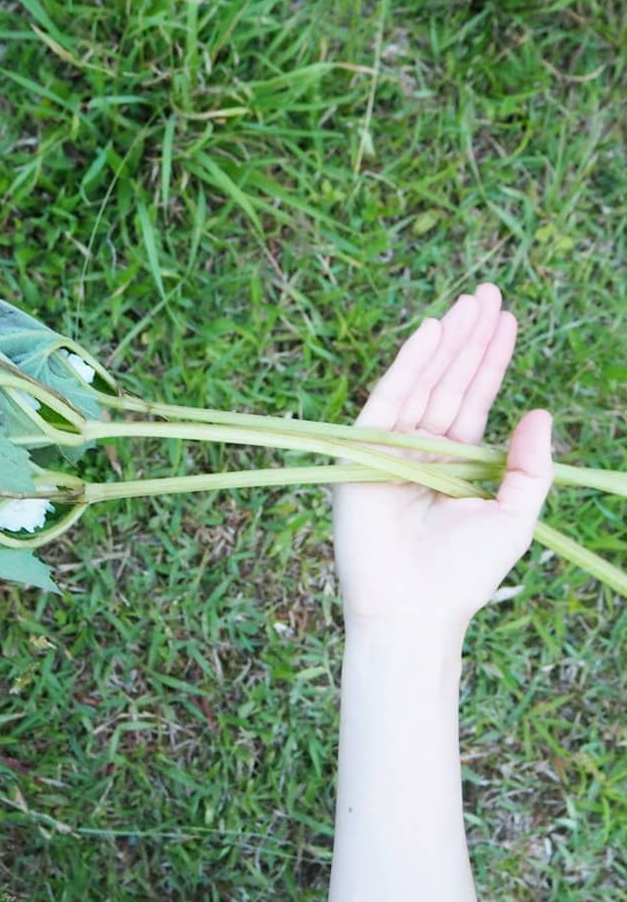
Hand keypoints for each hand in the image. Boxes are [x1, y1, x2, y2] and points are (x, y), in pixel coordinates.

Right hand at [331, 283, 552, 632]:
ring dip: (445, 342)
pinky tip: (430, 332)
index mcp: (454, 464)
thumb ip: (530, 465)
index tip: (508, 319)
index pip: (474, 400)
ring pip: (422, 384)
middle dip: (470, 339)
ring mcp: (389, 450)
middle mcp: (421, 451)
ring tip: (469, 302)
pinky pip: (388, 400)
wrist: (414, 608)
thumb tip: (540, 411)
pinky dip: (408, 366)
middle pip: (449, 383)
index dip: (491, 360)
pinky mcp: (362, 454)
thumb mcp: (514, 515)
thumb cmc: (464, 573)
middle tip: (489, 292)